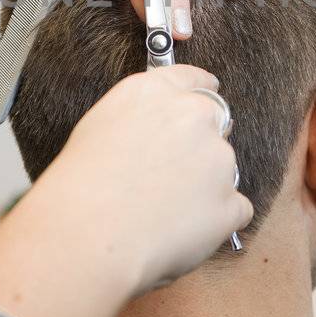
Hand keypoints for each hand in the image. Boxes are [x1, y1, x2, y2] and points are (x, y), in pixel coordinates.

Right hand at [25, 65, 250, 294]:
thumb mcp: (101, 125)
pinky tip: (180, 232)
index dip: (201, 92)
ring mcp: (218, 160)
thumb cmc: (81, 188)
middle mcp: (194, 116)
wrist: (87, 236)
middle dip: (202, 144)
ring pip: (224, 170)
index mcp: (156, 93)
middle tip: (172, 176)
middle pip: (215, 122)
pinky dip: (216, 222)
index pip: (193, 80)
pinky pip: (234, 210)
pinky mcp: (229, 202)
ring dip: (205, 187)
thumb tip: (162, 128)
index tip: (205, 100)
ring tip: (162, 212)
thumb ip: (142, 116)